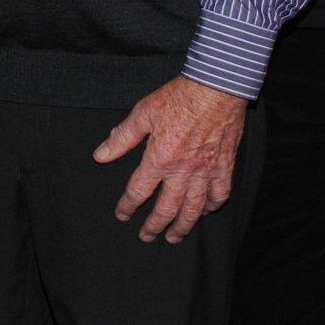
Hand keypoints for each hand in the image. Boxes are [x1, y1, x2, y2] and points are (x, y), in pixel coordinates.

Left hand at [93, 75, 247, 243]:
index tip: (122, 215)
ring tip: (174, 237)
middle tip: (147, 237)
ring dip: (183, 226)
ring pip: (193, 208)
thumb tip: (100, 155)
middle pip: (166, 208)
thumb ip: (122, 138)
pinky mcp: (224, 166)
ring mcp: (205, 171)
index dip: (128, 206)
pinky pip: (219, 194)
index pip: (138, 191)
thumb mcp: (143, 113)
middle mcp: (182, 171)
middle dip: (154, 225)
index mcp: (159, 159)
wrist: (216, 87)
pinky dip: (212, 206)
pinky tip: (206, 212)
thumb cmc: (178, 97)